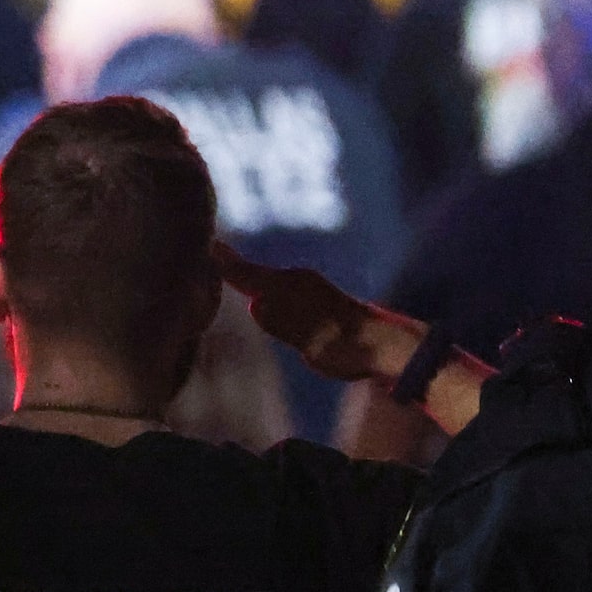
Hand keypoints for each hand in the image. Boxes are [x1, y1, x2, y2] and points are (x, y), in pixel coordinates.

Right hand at [215, 241, 418, 385]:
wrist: (386, 346)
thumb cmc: (346, 345)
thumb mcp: (312, 339)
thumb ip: (284, 322)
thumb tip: (255, 303)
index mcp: (292, 287)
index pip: (249, 274)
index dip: (226, 264)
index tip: (205, 245)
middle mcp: (297, 282)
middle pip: (254, 274)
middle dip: (230, 266)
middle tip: (205, 254)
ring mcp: (306, 291)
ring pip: (266, 281)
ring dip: (245, 278)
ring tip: (221, 270)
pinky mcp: (313, 304)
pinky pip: (277, 292)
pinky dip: (261, 290)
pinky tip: (255, 297)